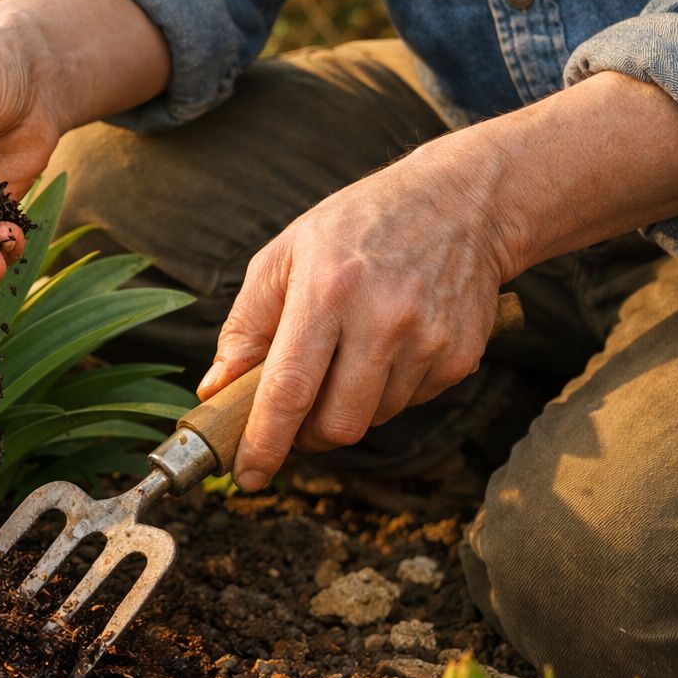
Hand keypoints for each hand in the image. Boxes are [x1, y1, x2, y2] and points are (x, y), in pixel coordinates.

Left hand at [195, 139, 507, 490]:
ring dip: (346, 410)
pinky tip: (386, 348)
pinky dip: (385, 393)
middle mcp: (383, 319)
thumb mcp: (284, 256)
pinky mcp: (460, 356)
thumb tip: (215, 389)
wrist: (461, 202)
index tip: (246, 475)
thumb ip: (245, 326)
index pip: (289, 390)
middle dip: (306, 437)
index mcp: (328, 291)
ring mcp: (428, 340)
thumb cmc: (356, 227)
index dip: (265, 442)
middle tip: (295, 416)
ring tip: (345, 360)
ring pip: (372, 420)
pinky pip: (409, 404)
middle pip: (336, 424)